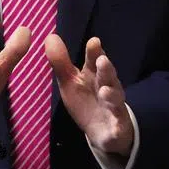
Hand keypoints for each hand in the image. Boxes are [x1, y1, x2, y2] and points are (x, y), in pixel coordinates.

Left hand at [45, 35, 133, 156]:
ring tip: (104, 90)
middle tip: (101, 60)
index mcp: (94, 75)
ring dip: (111, 94)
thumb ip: (60, 62)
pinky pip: (118, 125)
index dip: (94, 52)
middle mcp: (107, 86)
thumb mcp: (70, 82)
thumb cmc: (86, 101)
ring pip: (115, 99)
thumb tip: (50, 36)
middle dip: (105, 69)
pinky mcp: (117, 126)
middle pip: (107, 76)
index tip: (93, 42)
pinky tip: (115, 125)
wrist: (104, 132)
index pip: (94, 60)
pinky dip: (117, 125)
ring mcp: (114, 106)